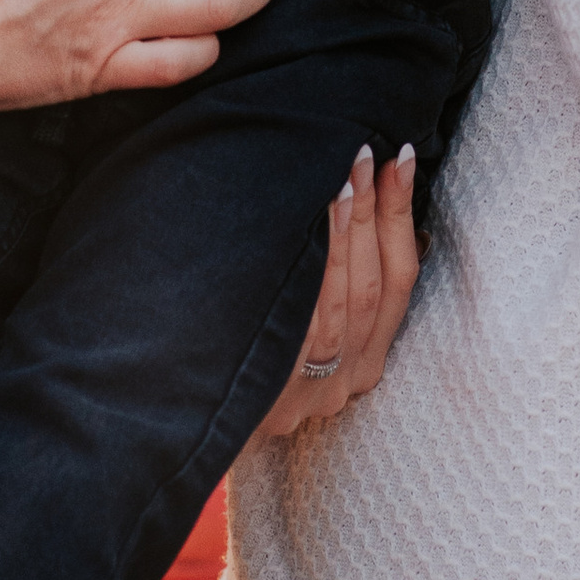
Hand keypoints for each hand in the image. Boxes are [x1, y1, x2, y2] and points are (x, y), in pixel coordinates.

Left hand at [255, 143, 420, 438]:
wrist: (178, 425)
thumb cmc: (239, 356)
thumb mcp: (298, 327)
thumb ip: (330, 282)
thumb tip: (349, 193)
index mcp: (365, 365)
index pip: (399, 281)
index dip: (402, 217)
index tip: (401, 159)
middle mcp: (346, 382)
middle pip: (373, 286)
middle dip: (372, 213)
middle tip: (362, 153)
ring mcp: (312, 394)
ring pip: (345, 302)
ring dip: (345, 233)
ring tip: (339, 176)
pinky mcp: (276, 399)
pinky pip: (306, 325)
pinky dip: (313, 273)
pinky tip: (303, 229)